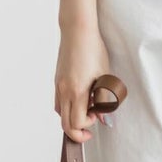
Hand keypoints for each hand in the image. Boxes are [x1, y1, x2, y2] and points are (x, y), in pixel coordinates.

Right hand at [54, 26, 113, 142]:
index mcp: (77, 91)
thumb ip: (104, 99)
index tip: (97, 118)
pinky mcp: (57, 80)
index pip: (75, 123)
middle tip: (90, 128)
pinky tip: (80, 99)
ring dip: (72, 117)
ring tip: (87, 108)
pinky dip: (68, 107)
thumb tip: (104, 118)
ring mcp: (58, 86)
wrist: (77, 31)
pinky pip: (59, 102)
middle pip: (64, 124)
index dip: (87, 126)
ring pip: (60, 113)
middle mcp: (64, 90)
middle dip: (77, 131)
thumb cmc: (93, 50)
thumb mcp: (105, 76)